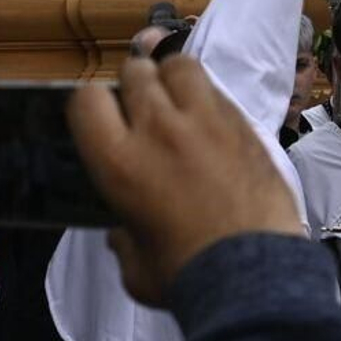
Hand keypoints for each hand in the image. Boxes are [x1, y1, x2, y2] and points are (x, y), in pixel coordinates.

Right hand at [69, 56, 303, 306]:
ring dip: (171, 78)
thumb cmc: (186, 275)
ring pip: (178, 65)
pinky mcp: (241, 122)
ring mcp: (203, 118)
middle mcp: (157, 128)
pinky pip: (216, 89)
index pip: (86, 99)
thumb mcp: (135, 267)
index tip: (101, 121)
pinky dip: (207, 97)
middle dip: (133, 88)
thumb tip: (122, 232)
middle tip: (141, 113)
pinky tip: (210, 122)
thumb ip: (122, 239)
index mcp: (119, 161)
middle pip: (134, 72)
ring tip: (176, 102)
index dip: (91, 106)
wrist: (254, 274)